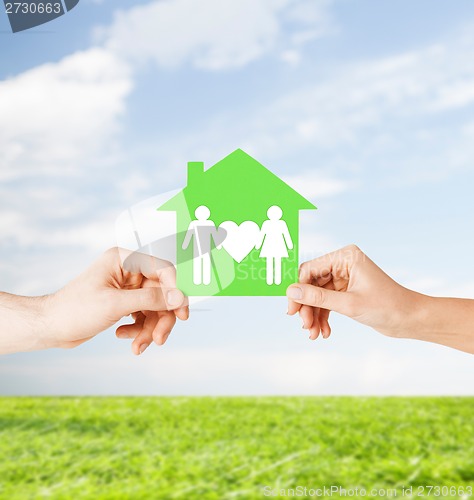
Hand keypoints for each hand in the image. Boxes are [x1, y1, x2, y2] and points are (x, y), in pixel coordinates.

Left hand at [45, 248, 187, 353]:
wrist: (51, 327)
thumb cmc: (75, 310)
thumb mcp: (115, 304)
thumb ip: (150, 298)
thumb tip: (179, 297)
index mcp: (125, 260)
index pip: (163, 269)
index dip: (175, 290)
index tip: (181, 312)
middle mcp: (129, 271)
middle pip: (162, 293)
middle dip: (161, 318)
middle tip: (159, 339)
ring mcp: (127, 288)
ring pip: (155, 308)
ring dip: (150, 329)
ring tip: (138, 346)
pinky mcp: (125, 303)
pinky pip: (144, 316)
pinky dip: (138, 330)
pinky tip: (123, 336)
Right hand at [286, 244, 420, 340]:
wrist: (410, 320)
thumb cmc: (387, 306)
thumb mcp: (349, 304)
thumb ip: (318, 298)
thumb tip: (291, 292)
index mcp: (345, 257)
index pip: (310, 270)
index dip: (298, 290)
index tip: (292, 311)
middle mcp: (343, 263)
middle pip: (311, 284)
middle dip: (307, 307)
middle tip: (305, 326)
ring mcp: (344, 277)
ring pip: (317, 296)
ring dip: (314, 315)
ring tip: (314, 334)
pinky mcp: (346, 291)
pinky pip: (327, 302)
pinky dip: (323, 317)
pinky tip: (324, 332)